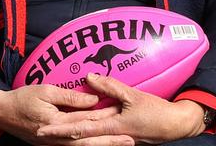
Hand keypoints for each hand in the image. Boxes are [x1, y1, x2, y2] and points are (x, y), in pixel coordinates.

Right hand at [0, 85, 133, 145]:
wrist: (1, 113)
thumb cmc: (22, 99)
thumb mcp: (45, 91)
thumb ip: (70, 97)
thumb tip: (93, 99)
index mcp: (56, 124)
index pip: (85, 121)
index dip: (104, 118)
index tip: (122, 116)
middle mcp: (57, 138)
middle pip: (88, 142)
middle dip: (110, 142)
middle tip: (130, 141)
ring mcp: (55, 144)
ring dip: (102, 145)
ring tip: (122, 145)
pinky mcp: (53, 144)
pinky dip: (89, 145)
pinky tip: (100, 144)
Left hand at [35, 73, 206, 144]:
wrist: (175, 126)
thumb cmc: (156, 112)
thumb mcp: (133, 96)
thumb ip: (110, 86)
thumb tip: (89, 76)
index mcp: (111, 127)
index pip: (79, 129)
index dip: (60, 129)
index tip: (42, 128)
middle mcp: (110, 136)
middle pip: (79, 136)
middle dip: (59, 135)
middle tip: (40, 132)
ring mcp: (115, 139)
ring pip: (88, 138)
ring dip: (71, 135)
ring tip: (54, 132)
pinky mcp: (120, 138)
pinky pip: (98, 137)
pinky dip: (86, 135)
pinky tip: (78, 131)